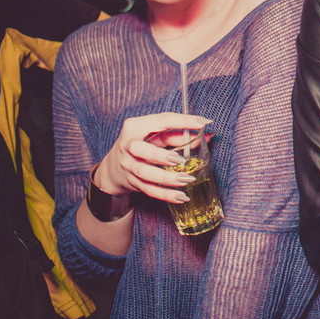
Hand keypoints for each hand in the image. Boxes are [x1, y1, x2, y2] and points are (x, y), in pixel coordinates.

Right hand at [92, 113, 212, 203]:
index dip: (183, 120)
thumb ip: (178, 135)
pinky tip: (181, 197)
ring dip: (167, 178)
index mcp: (135, 127)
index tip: (203, 123)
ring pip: (146, 173)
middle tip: (181, 161)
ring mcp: (128, 165)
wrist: (113, 167)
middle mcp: (128, 145)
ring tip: (187, 179)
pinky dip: (166, 195)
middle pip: (141, 150)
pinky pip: (149, 190)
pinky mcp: (132, 182)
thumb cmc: (142, 144)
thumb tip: (206, 137)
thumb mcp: (156, 135)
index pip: (161, 120)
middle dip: (161, 156)